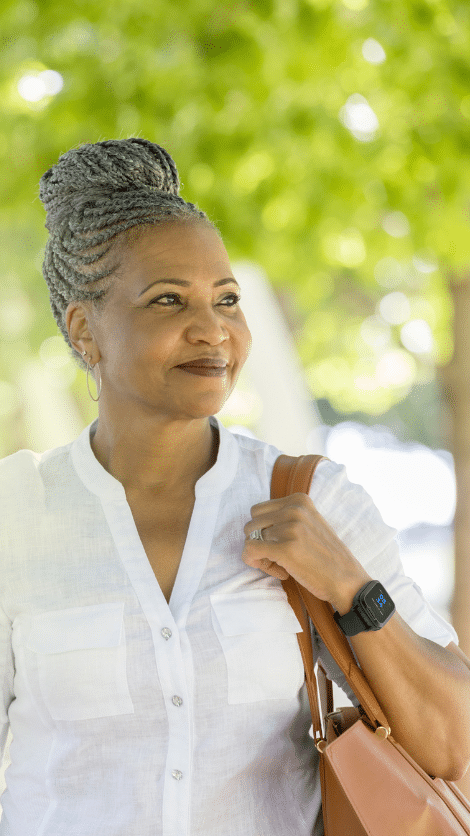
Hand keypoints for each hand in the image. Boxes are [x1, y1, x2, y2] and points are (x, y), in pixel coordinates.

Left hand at [242, 493, 370, 612]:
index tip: (279, 544)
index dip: (263, 530)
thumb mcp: (310, 523)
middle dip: (259, 542)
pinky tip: (280, 572)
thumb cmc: (326, 556)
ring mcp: (290, 527)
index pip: (258, 510)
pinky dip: (257, 563)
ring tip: (283, 565)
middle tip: (277, 558)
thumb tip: (254, 526)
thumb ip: (287, 517)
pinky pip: (249, 551)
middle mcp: (294, 509)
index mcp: (299, 500)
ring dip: (261, 556)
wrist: (347, 580)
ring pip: (250, 539)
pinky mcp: (285, 548)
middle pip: (251, 524)